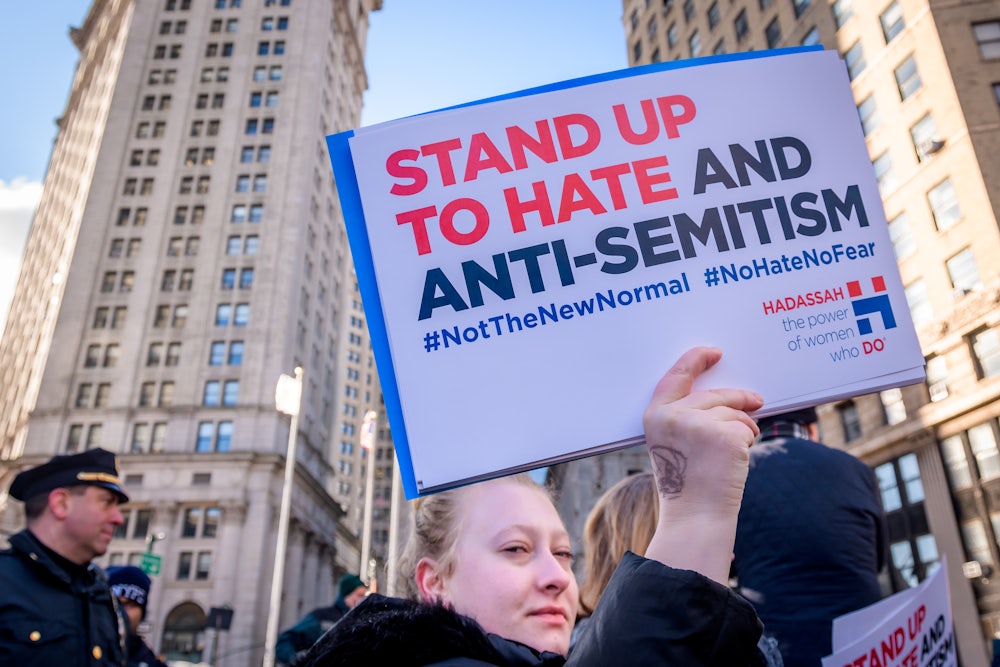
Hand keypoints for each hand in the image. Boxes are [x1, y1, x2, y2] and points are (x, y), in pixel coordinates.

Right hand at [642, 346, 762, 582]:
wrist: (696, 516)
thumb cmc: (687, 484)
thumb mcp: (675, 443)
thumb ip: (688, 416)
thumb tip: (728, 396)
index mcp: (655, 415)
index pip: (676, 376)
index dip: (696, 360)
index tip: (714, 352)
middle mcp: (672, 415)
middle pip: (714, 395)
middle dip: (739, 398)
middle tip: (758, 401)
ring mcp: (698, 424)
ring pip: (734, 413)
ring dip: (743, 428)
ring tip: (732, 455)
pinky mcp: (724, 435)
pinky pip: (745, 428)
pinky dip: (748, 442)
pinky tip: (736, 461)